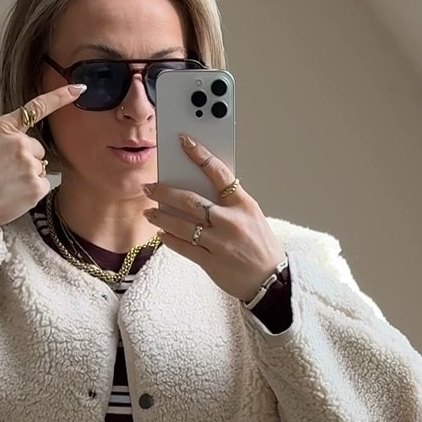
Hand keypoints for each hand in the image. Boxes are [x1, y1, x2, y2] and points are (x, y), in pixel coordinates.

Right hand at [0, 82, 85, 226]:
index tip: (77, 89)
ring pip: (39, 167)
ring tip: (7, 184)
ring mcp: (30, 164)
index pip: (35, 107)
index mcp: (3, 128)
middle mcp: (20, 143)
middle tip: (5, 172)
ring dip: (27, 175)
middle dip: (25, 158)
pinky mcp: (37, 185)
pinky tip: (14, 194)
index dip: (59, 97)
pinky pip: (42, 184)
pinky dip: (31, 190)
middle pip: (37, 147)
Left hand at [141, 134, 287, 301]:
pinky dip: (169, 239)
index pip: (219, 173)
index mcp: (243, 205)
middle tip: (149, 187)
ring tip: (149, 211)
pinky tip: (161, 233)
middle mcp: (231, 221)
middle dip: (165, 192)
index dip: (200, 155)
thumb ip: (228, 202)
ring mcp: (220, 243)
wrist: (272, 279)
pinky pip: (183, 248)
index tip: (185, 142)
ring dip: (161, 216)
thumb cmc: (261, 245)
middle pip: (191, 200)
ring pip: (182, 225)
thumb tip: (197, 189)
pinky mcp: (211, 262)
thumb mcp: (251, 216)